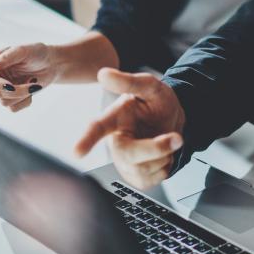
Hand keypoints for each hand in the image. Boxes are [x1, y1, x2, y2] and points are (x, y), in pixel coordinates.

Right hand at [0, 44, 60, 112]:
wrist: (51, 64)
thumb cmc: (37, 53)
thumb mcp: (25, 50)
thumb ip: (8, 56)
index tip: (10, 85)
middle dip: (17, 91)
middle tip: (34, 85)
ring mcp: (1, 88)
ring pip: (4, 102)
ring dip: (23, 95)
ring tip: (34, 82)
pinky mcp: (11, 98)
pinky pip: (13, 108)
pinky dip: (25, 102)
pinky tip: (32, 90)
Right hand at [72, 69, 185, 188]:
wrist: (174, 121)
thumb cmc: (158, 103)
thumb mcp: (151, 87)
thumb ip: (129, 81)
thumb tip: (104, 74)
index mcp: (115, 118)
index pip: (97, 128)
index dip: (86, 140)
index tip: (77, 152)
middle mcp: (116, 142)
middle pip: (127, 154)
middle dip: (155, 148)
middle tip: (176, 138)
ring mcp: (125, 162)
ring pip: (142, 168)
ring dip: (164, 154)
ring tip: (165, 140)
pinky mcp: (136, 177)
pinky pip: (153, 179)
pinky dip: (166, 166)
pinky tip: (162, 154)